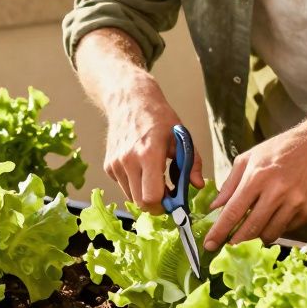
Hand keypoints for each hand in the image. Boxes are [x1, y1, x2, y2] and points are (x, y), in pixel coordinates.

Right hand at [103, 81, 203, 213]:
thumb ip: (192, 163)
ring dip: (145, 194)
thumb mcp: (181, 137)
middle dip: (156, 204)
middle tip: (168, 195)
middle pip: (141, 203)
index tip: (174, 202)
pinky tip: (142, 168)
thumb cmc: (158, 117)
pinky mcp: (108, 166)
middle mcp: (128, 161)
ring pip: (131, 198)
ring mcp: (116, 164)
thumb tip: (197, 185)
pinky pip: (124, 187)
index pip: (152, 198)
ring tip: (156, 178)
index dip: (165, 206)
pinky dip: (135, 185)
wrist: (129, 101)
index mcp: (148, 154)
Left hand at [204, 125, 306, 249]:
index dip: (220, 232)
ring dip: (256, 237)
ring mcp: (295, 203)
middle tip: (228, 247)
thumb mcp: (249, 158)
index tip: (209, 244)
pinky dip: (276, 228)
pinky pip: (286, 229)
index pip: (233, 212)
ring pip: (270, 233)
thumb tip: (215, 208)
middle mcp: (277, 192)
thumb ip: (230, 184)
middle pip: (251, 228)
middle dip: (236, 242)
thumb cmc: (279, 150)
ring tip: (251, 232)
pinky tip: (273, 217)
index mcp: (257, 177)